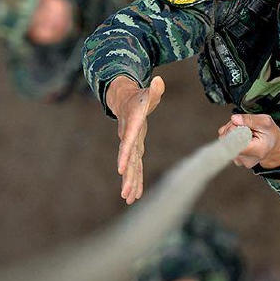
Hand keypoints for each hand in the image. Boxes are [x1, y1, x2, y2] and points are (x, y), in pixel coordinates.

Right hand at [106, 75, 164, 203]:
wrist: (126, 101)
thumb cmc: (139, 96)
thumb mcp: (148, 92)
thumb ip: (154, 89)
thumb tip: (158, 81)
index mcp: (132, 125)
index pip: (128, 141)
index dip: (125, 155)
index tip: (121, 169)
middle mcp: (129, 137)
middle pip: (128, 159)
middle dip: (127, 177)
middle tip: (125, 194)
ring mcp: (132, 145)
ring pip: (131, 166)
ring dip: (130, 183)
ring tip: (128, 199)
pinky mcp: (136, 149)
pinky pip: (136, 166)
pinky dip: (136, 179)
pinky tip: (136, 195)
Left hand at [217, 113, 279, 169]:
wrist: (274, 147)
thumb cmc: (271, 135)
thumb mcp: (266, 122)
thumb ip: (250, 119)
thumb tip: (234, 119)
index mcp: (254, 150)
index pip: (231, 139)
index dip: (234, 127)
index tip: (243, 125)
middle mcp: (245, 158)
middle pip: (225, 139)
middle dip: (232, 127)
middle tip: (245, 126)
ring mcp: (239, 160)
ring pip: (224, 141)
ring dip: (232, 132)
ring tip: (245, 131)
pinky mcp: (235, 159)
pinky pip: (226, 145)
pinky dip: (232, 138)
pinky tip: (241, 136)